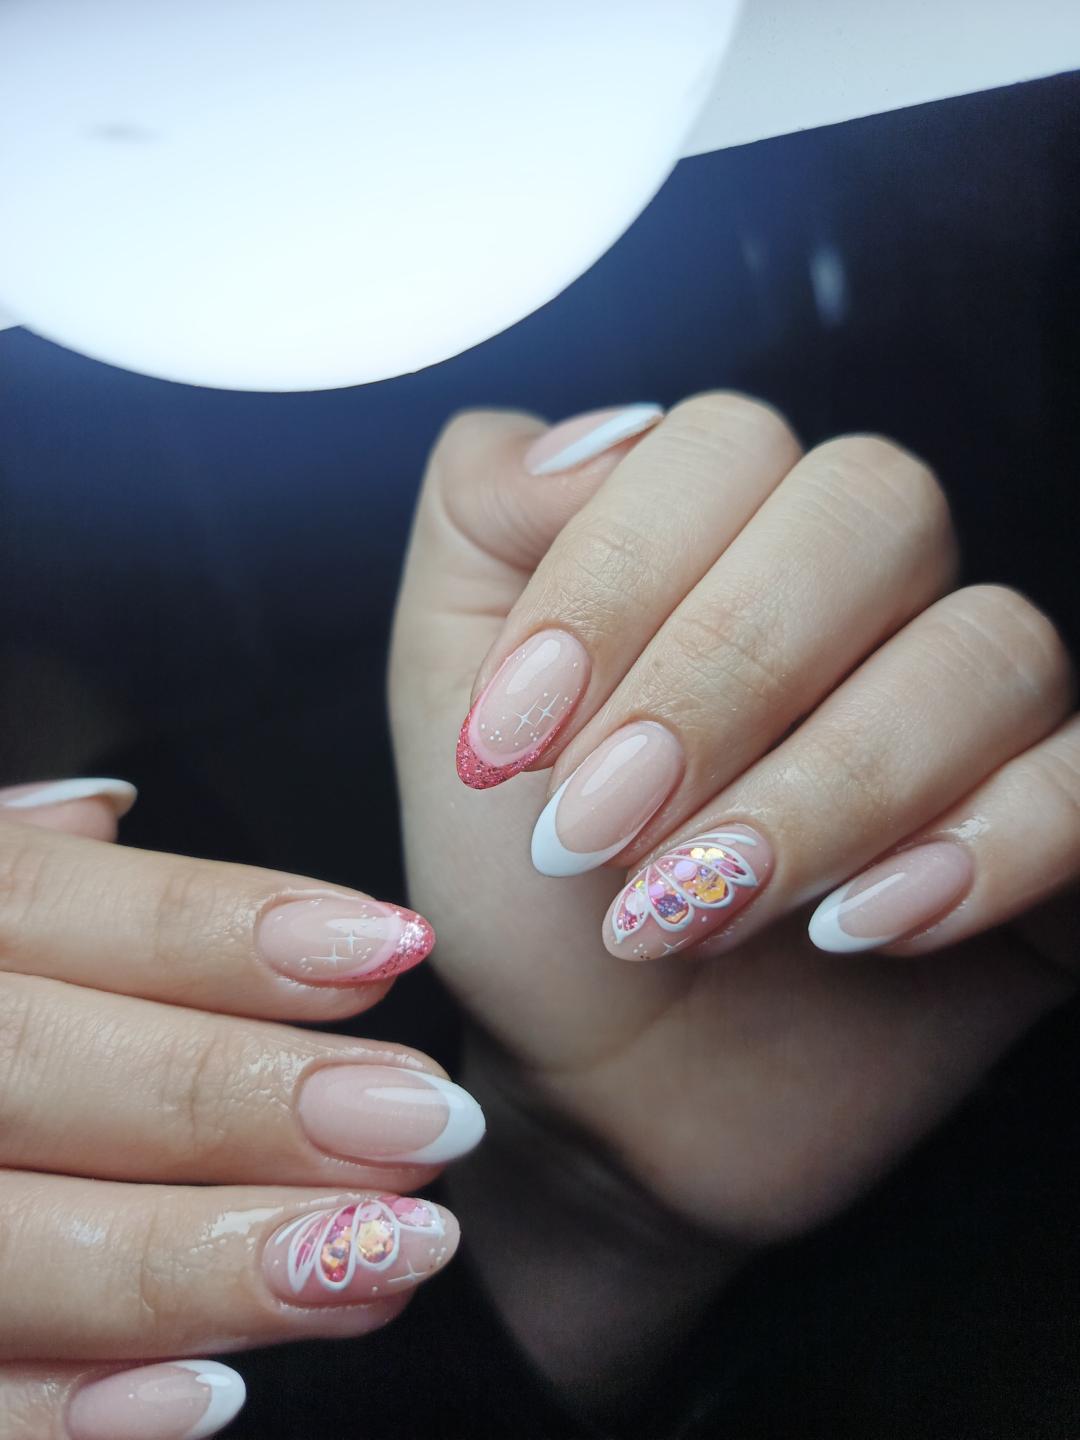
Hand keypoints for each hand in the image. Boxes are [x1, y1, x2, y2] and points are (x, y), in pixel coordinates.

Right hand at [0, 779, 481, 1437]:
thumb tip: (104, 810)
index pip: (54, 907)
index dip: (222, 929)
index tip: (390, 947)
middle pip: (37, 1068)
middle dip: (246, 1099)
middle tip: (427, 1122)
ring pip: (1, 1248)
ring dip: (204, 1262)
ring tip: (388, 1257)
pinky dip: (63, 1416)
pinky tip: (213, 1399)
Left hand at [390, 395, 1078, 1395]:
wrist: (601, 1079)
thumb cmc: (524, 884)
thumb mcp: (451, 697)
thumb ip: (479, 521)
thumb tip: (592, 439)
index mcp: (721, 532)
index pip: (726, 446)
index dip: (618, 578)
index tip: (515, 738)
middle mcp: (862, 590)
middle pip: (874, 510)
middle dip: (722, 677)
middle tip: (602, 826)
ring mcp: (966, 706)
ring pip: (986, 648)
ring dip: (826, 788)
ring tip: (697, 906)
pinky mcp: (1046, 825)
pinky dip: (987, 846)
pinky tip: (867, 930)